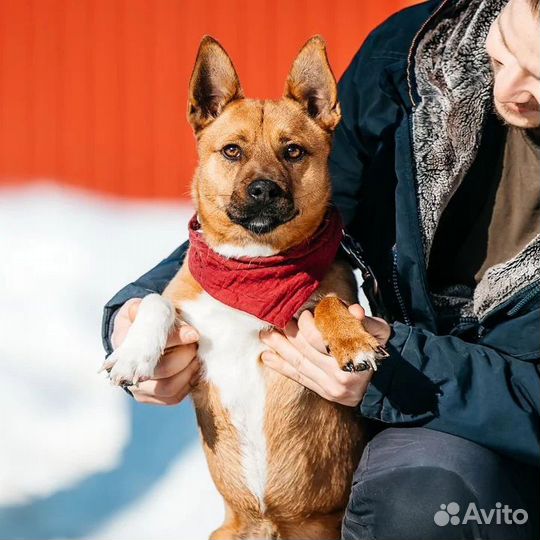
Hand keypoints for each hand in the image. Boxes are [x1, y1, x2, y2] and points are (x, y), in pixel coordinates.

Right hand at [111, 298, 200, 404]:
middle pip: (163, 370)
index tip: (194, 334)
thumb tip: (190, 333)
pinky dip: (188, 383)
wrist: (142, 331)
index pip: (150, 346)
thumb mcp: (152, 306)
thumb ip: (164, 314)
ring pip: (169, 387)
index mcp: (124, 344)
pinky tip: (192, 367)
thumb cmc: (149, 316)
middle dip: (186, 354)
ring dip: (189, 370)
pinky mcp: (152, 398)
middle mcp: (127, 371)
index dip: (176, 340)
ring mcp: (138, 387)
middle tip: (195, 342)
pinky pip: (173, 397)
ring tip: (196, 355)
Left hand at [259, 304, 390, 406]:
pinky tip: (266, 357)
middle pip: (306, 351)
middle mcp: (342, 376)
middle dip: (289, 334)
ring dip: (279, 348)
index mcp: (354, 357)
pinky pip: (299, 378)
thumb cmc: (377, 349)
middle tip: (277, 321)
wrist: (386, 381)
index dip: (308, 325)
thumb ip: (365, 321)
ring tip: (265, 336)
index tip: (301, 313)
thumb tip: (355, 310)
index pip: (323, 339)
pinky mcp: (325, 394)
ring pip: (299, 364)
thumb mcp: (379, 331)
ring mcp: (332, 388)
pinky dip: (281, 367)